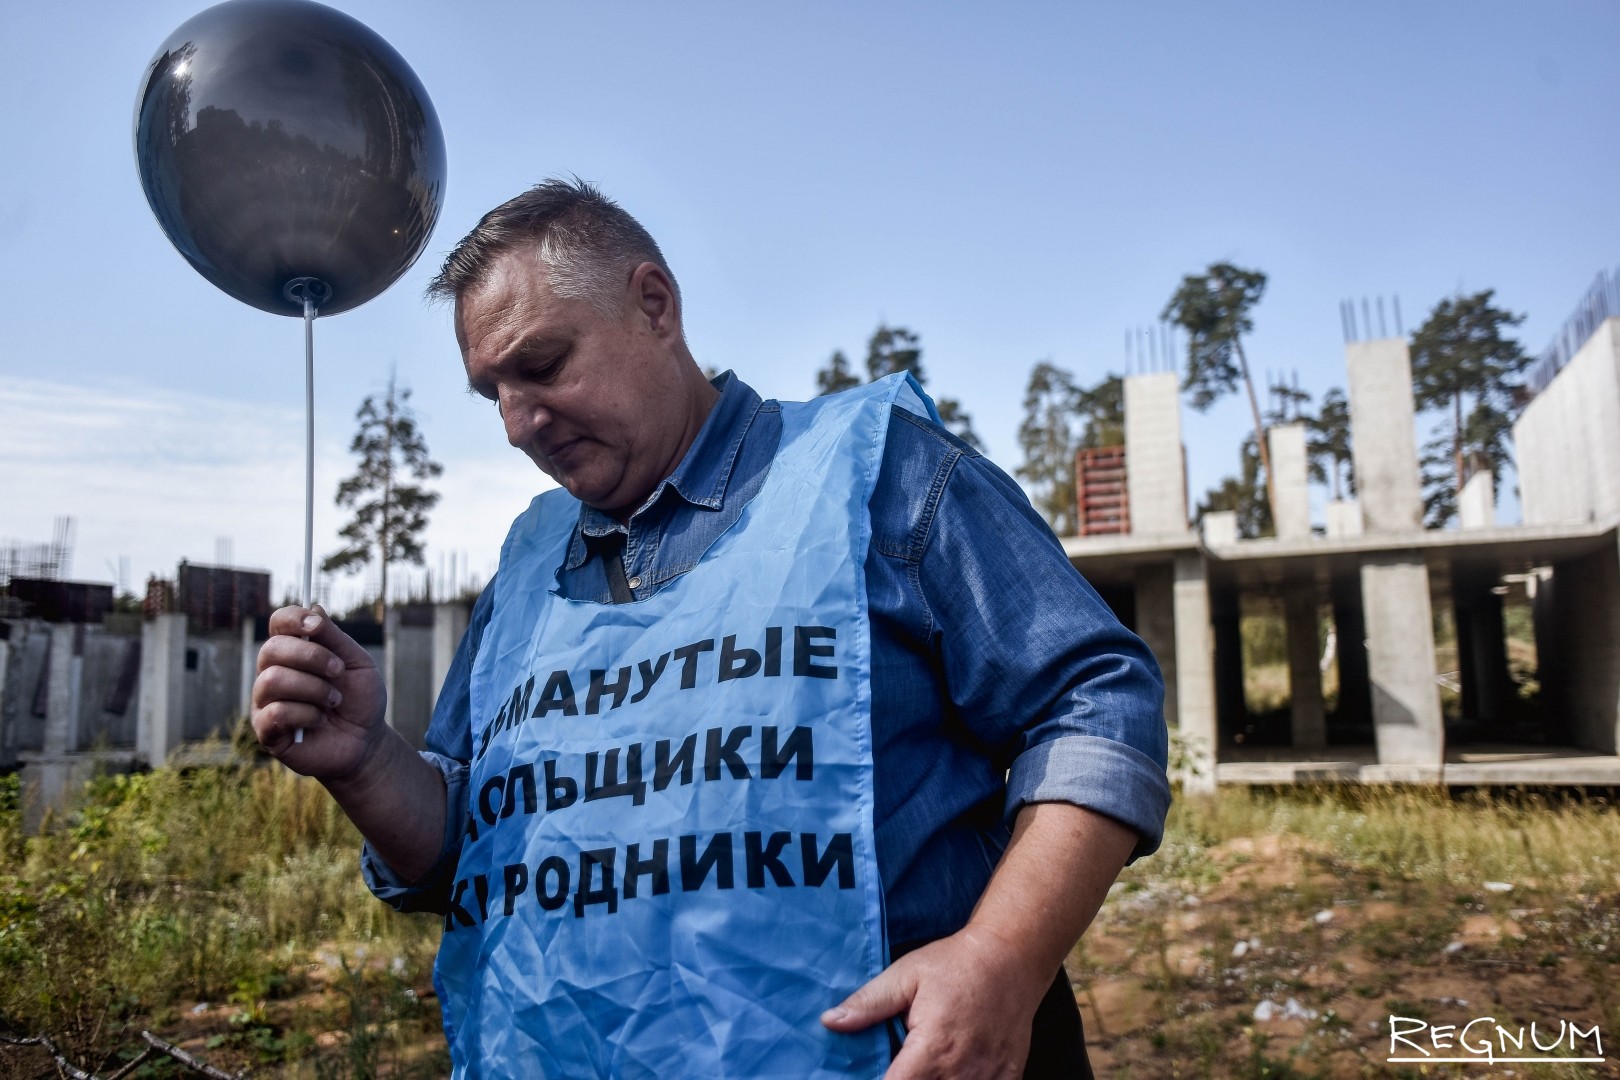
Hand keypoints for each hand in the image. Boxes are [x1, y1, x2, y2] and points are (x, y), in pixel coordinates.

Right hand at [252, 605, 386, 781]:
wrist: (366, 742)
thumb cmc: (360, 700)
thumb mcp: (357, 664)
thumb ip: (334, 638)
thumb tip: (313, 607)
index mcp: (295, 651)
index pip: (279, 623)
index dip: (292, 618)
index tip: (315, 625)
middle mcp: (273, 672)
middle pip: (273, 648)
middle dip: (312, 657)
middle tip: (338, 672)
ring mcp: (266, 701)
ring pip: (274, 680)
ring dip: (314, 689)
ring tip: (334, 701)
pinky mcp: (266, 730)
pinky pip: (276, 712)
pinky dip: (307, 714)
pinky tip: (320, 721)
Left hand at [821, 924, 1051, 1079]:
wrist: (1011, 957)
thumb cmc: (955, 964)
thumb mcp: (906, 975)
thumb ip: (869, 1003)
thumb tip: (831, 1022)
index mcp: (931, 1049)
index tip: (871, 1075)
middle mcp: (961, 1071)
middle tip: (899, 1064)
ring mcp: (987, 1078)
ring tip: (923, 1066)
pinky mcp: (1007, 1078)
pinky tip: (953, 1069)